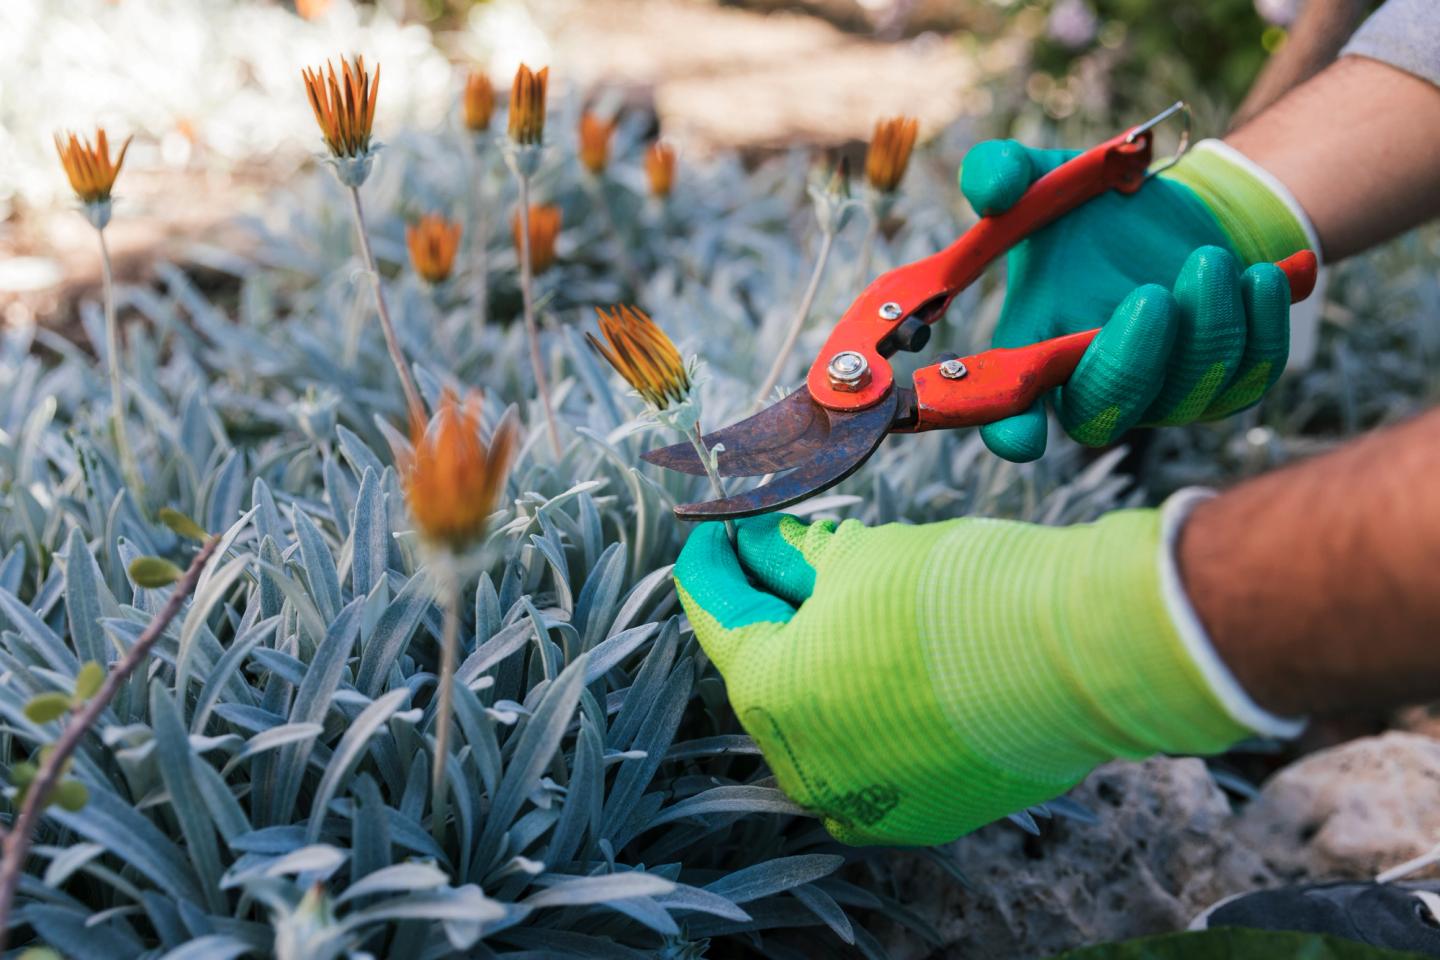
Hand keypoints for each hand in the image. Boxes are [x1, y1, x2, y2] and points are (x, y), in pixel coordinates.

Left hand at [674, 510, 1254, 845]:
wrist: (1082, 655)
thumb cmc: (961, 595)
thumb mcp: (860, 555)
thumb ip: (792, 556)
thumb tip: (760, 545)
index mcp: (770, 693)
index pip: (718, 617)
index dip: (715, 566)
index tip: (718, 535)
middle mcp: (804, 765)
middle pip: (767, 672)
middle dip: (771, 610)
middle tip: (775, 555)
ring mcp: (864, 801)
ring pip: (819, 719)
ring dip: (820, 661)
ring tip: (841, 603)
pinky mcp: (923, 816)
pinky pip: (870, 757)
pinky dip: (867, 710)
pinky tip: (885, 665)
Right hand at [960, 139, 1310, 461]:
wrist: (1182, 215)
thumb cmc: (1096, 211)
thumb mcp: (1043, 178)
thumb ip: (1000, 172)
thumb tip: (992, 190)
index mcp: (1035, 352)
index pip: (1012, 415)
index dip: (1012, 432)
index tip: (1021, 432)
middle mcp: (1094, 387)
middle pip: (1103, 416)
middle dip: (1130, 362)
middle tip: (1153, 292)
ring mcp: (1164, 396)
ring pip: (1188, 397)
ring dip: (1205, 327)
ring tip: (1210, 257)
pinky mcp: (1227, 385)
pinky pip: (1250, 378)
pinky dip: (1258, 327)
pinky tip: (1257, 275)